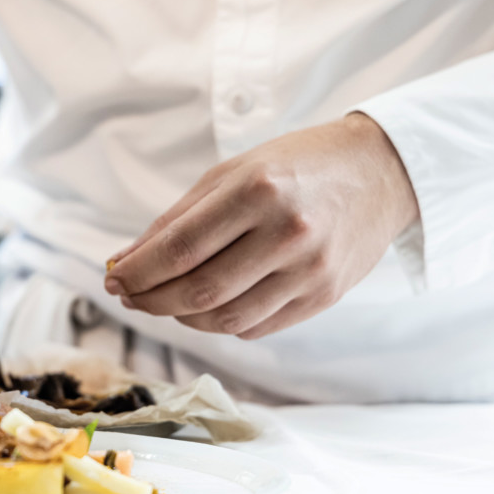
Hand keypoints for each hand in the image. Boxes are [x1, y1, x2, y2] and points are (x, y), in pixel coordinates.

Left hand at [104, 113, 418, 338]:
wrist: (379, 170)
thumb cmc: (295, 165)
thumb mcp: (232, 173)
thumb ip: (178, 219)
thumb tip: (127, 261)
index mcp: (257, 190)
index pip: (179, 248)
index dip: (138, 272)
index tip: (113, 279)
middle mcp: (287, 232)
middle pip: (199, 291)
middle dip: (152, 300)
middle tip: (130, 295)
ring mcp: (310, 269)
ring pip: (225, 319)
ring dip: (182, 318)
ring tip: (165, 301)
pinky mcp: (324, 296)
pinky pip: (256, 327)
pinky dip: (221, 323)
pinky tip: (207, 307)